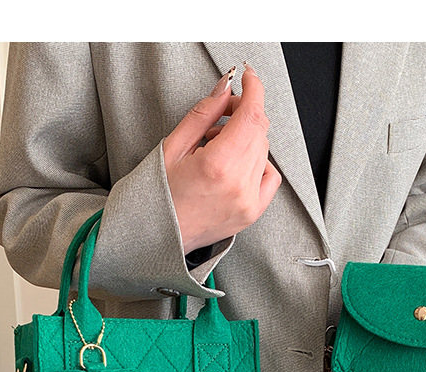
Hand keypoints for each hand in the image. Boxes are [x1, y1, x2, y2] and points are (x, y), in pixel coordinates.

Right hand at [163, 64, 281, 253]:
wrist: (156, 239)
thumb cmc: (157, 199)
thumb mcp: (173, 148)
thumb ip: (204, 114)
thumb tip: (225, 87)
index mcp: (218, 166)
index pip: (251, 116)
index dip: (254, 90)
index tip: (249, 77)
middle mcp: (238, 186)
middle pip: (259, 131)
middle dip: (244, 114)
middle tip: (220, 116)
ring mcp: (248, 202)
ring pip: (264, 151)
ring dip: (246, 139)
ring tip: (217, 147)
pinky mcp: (252, 213)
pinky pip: (269, 176)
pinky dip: (258, 163)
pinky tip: (235, 165)